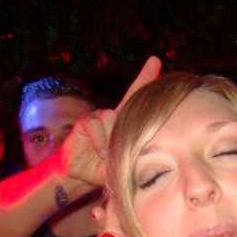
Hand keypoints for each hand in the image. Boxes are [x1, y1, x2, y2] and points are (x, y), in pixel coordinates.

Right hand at [59, 56, 162, 185]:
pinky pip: (95, 124)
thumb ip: (134, 155)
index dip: (146, 80)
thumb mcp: (124, 163)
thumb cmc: (105, 169)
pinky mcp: (85, 121)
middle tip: (155, 62)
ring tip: (108, 154)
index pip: (137, 99)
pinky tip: (100, 151)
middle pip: (130, 95)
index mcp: (124, 123)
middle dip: (144, 77)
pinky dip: (99, 140)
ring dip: (111, 137)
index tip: (156, 61)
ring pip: (111, 117)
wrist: (80, 175)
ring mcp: (98, 116)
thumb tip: (152, 151)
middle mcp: (113, 116)